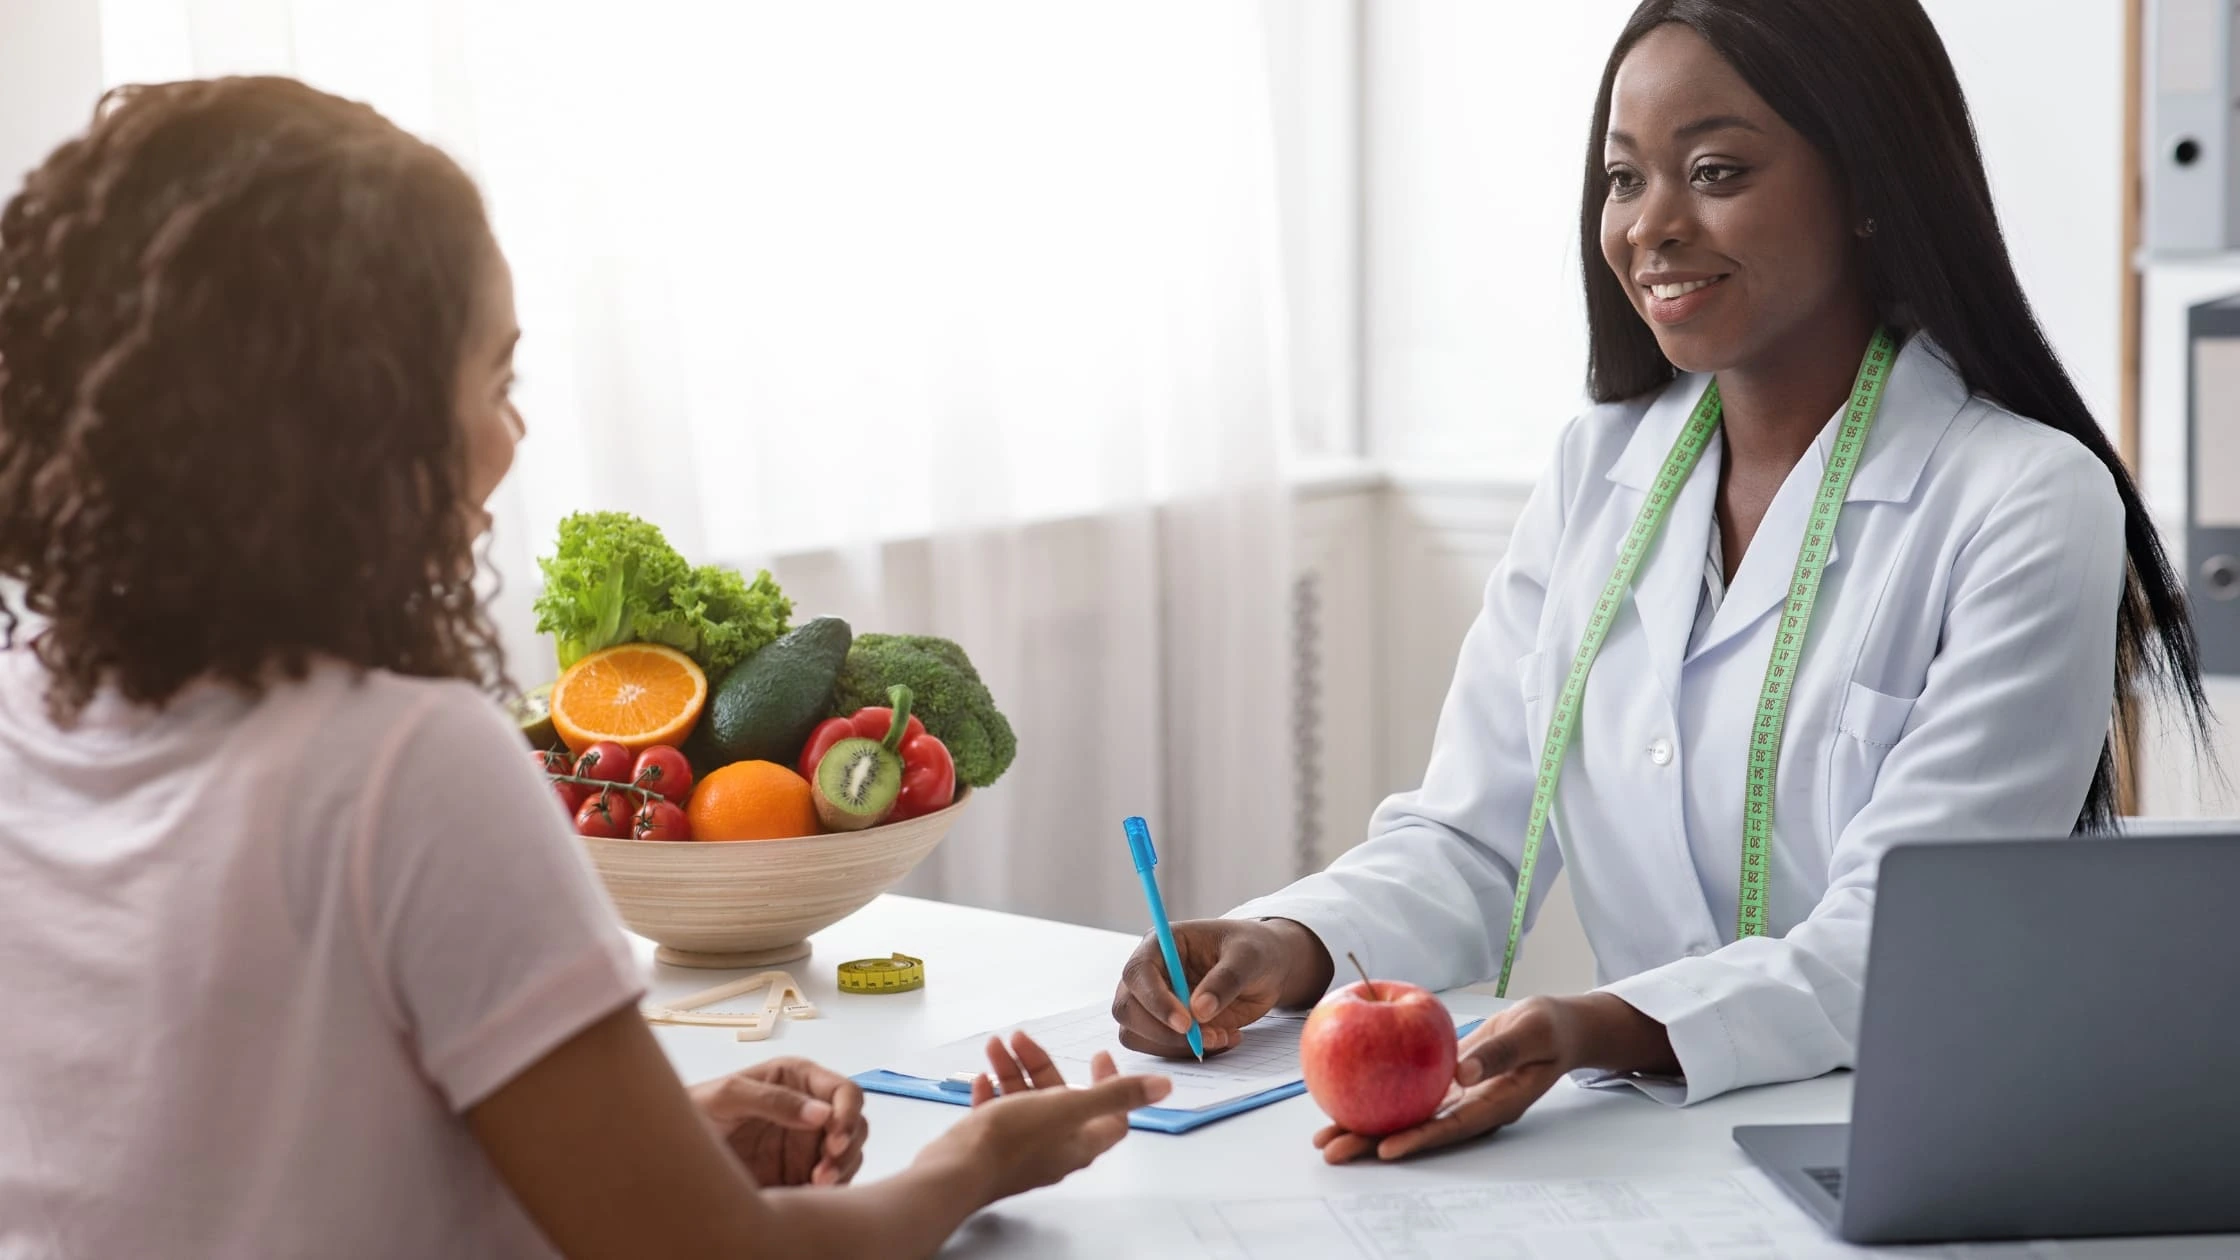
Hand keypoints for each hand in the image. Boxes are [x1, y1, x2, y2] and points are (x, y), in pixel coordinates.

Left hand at [688, 1057, 867, 1186]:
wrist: (671, 1150)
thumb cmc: (695, 1110)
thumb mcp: (727, 1096)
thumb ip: (773, 1100)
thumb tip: (821, 1113)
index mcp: (797, 1079)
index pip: (843, 1091)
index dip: (847, 1113)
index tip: (835, 1139)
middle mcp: (809, 1108)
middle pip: (855, 1124)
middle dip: (847, 1147)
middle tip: (824, 1172)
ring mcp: (807, 1142)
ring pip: (849, 1154)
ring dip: (841, 1169)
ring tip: (815, 1185)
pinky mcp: (800, 1172)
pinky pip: (833, 1180)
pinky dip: (832, 1188)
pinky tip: (810, 1193)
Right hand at [915, 1030, 1172, 1205]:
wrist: (956, 1172)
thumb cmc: (1013, 1139)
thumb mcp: (1068, 1107)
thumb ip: (1115, 1095)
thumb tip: (1165, 1087)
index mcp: (1079, 1142)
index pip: (1111, 1114)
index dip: (1110, 1082)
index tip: (1096, 1054)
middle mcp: (1054, 1149)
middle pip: (1060, 1099)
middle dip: (1041, 1063)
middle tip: (1020, 1037)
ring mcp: (1021, 1151)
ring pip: (1024, 1102)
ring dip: (1013, 1070)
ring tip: (994, 1045)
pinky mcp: (991, 1150)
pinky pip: (997, 1116)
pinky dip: (993, 1093)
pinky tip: (981, 1077)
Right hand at [1109, 918, 1331, 1057]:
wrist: (1267, 969)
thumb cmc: (1255, 951)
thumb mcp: (1248, 957)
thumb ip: (1225, 980)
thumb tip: (1199, 1010)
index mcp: (1161, 944)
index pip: (1137, 973)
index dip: (1154, 1000)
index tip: (1186, 1024)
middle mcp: (1150, 973)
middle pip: (1126, 1008)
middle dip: (1162, 1031)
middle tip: (1206, 1038)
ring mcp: (1154, 1002)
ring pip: (1137, 1034)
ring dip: (1176, 1046)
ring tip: (1222, 1036)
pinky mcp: (1165, 1026)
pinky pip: (1160, 1048)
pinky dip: (1188, 1053)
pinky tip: (1223, 1038)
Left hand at [1313, 994, 1671, 1162]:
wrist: (1552, 1025)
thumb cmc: (1547, 1029)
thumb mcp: (1530, 1034)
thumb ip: (1498, 1053)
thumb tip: (1462, 1073)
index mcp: (1495, 1104)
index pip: (1452, 1126)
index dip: (1418, 1139)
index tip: (1384, 1148)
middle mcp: (1470, 1107)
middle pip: (1418, 1129)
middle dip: (1374, 1142)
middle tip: (1333, 1151)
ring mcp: (1456, 1097)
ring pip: (1407, 1114)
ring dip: (1367, 1125)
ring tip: (1326, 1137)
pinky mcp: (1446, 1080)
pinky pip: (1408, 1090)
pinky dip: (1379, 1092)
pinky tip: (1346, 1093)